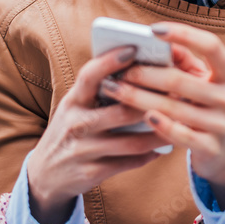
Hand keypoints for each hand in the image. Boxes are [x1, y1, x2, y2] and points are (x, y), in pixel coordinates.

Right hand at [26, 44, 171, 223]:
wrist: (44, 175)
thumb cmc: (72, 129)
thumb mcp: (76, 106)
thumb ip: (100, 89)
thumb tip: (139, 64)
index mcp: (72, 101)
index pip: (90, 76)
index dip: (111, 61)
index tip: (134, 48)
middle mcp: (75, 124)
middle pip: (121, 111)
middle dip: (152, 102)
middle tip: (180, 92)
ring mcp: (83, 151)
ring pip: (132, 142)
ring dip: (160, 131)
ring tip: (181, 121)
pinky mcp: (91, 174)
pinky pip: (129, 163)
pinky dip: (150, 154)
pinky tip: (165, 145)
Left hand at [101, 22, 224, 208]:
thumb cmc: (209, 107)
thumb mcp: (205, 82)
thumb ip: (184, 61)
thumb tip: (155, 40)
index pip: (211, 45)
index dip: (183, 34)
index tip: (152, 30)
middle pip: (181, 79)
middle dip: (145, 74)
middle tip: (121, 71)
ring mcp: (223, 124)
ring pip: (174, 107)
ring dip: (139, 98)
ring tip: (115, 90)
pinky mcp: (211, 147)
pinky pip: (179, 134)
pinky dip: (159, 123)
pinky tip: (143, 116)